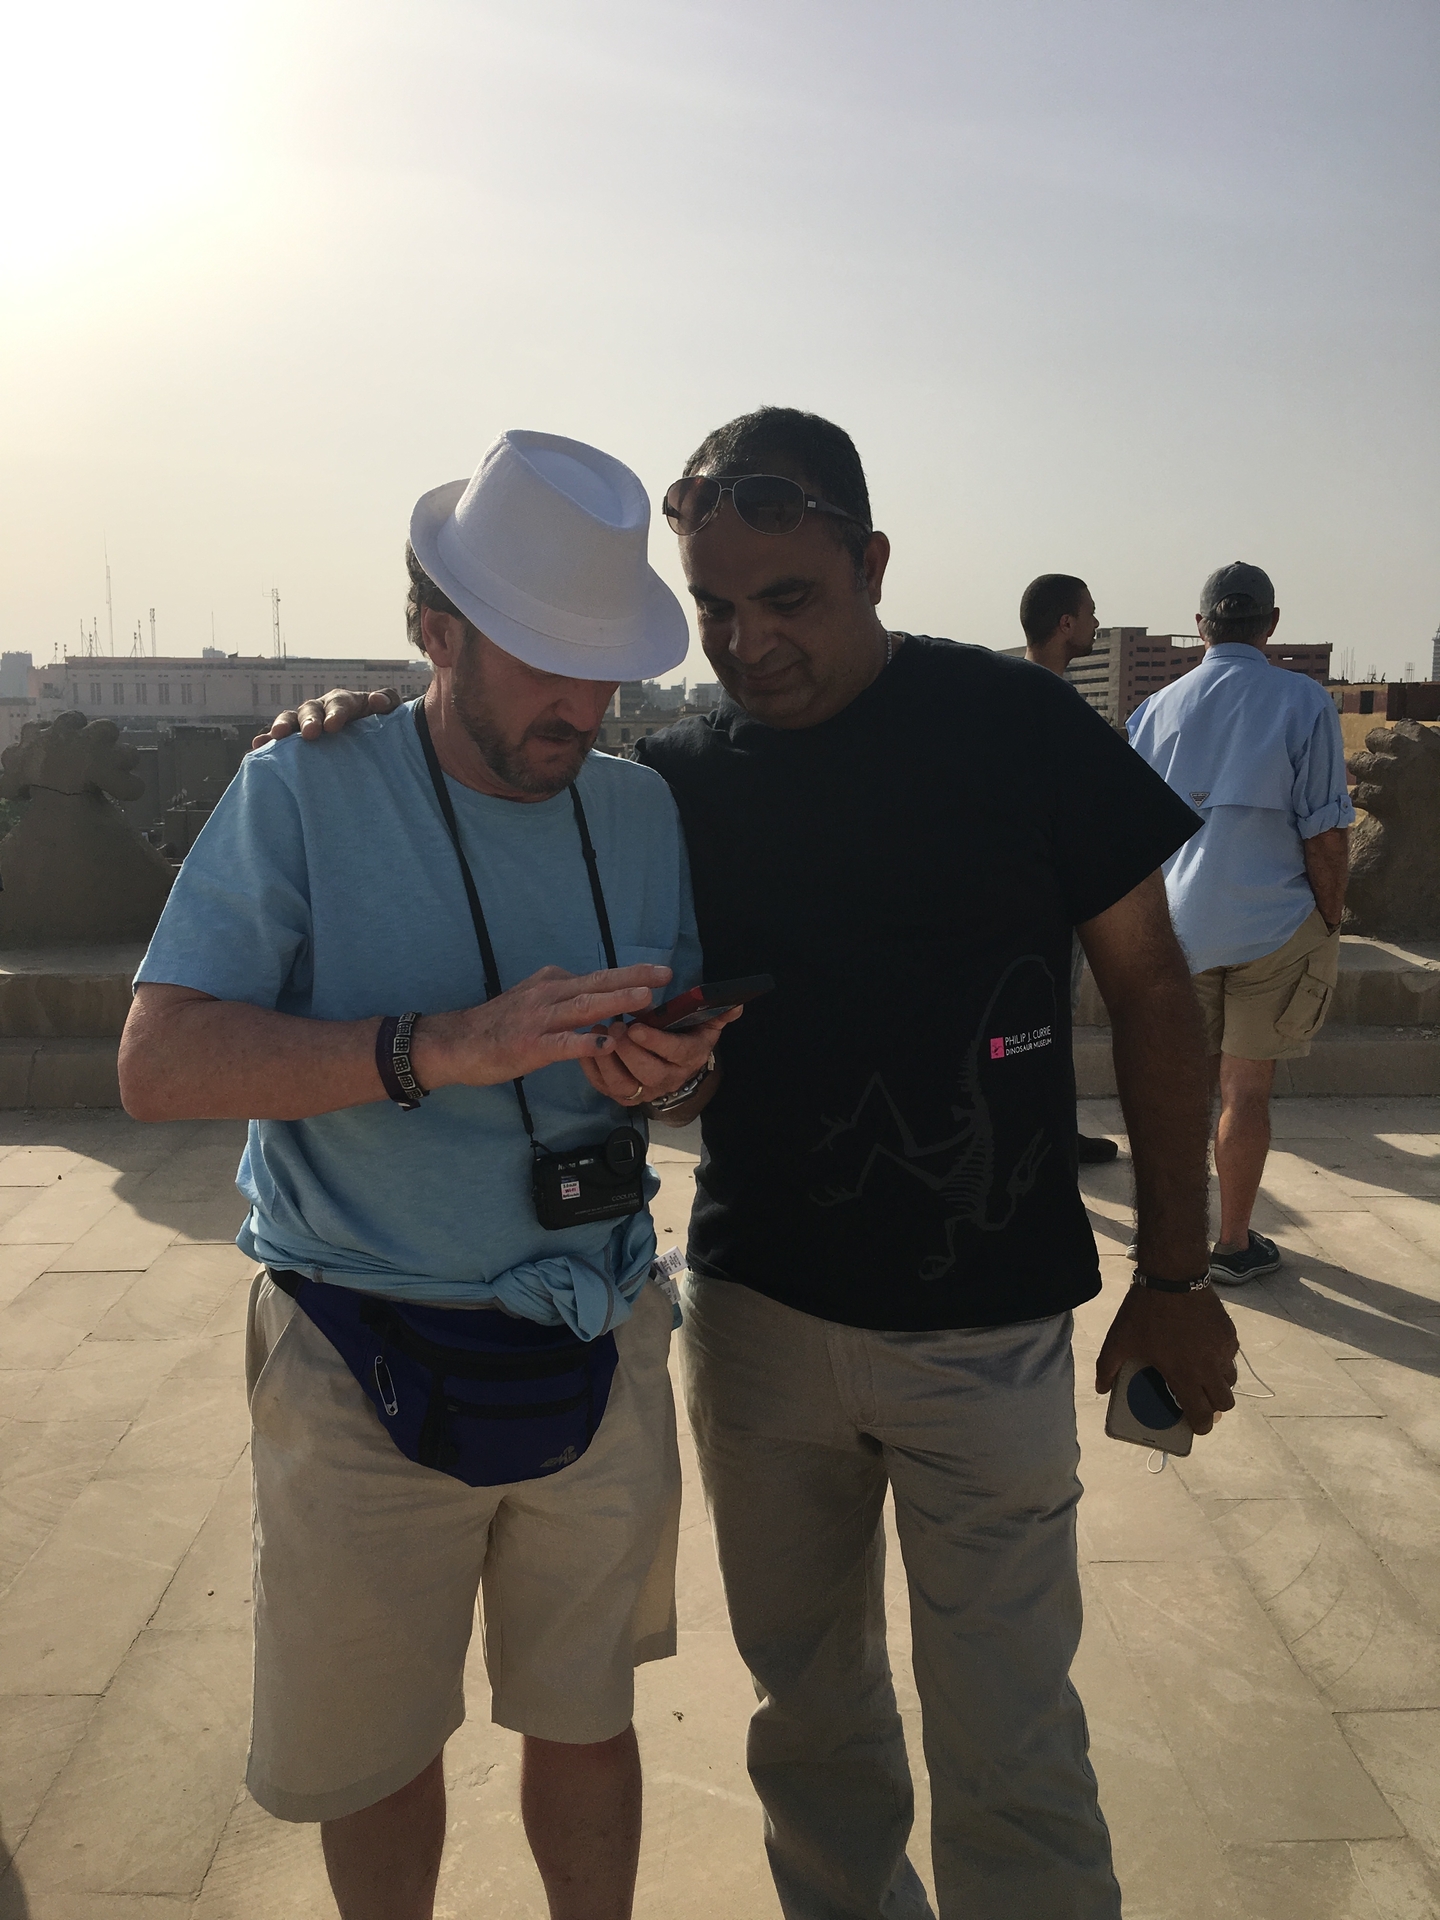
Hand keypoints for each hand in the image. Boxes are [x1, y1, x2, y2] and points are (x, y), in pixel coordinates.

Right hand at [252, 688, 398, 749]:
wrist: (370, 743)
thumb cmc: (379, 726)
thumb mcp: (389, 713)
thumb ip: (387, 703)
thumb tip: (377, 701)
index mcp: (343, 702)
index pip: (339, 703)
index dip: (336, 713)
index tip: (333, 727)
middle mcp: (320, 709)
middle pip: (310, 710)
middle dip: (308, 721)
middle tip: (309, 735)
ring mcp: (304, 724)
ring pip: (290, 720)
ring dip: (281, 728)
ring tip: (273, 738)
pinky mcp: (295, 741)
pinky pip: (279, 741)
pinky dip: (268, 743)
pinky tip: (257, 748)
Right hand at [409, 964, 670, 1089]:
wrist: (457, 1042)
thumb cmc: (498, 1025)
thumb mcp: (533, 999)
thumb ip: (564, 996)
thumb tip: (596, 994)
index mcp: (553, 982)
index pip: (598, 977)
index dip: (631, 977)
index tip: (659, 973)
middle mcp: (549, 994)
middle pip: (598, 983)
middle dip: (634, 978)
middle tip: (665, 974)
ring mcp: (540, 1020)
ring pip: (584, 1007)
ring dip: (616, 1001)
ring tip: (645, 999)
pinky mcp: (532, 1045)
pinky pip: (564, 1043)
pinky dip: (586, 1041)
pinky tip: (607, 1042)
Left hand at [578, 1006, 743, 1108]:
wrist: (675, 1066)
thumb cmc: (685, 1036)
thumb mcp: (704, 1024)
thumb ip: (718, 1013)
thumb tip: (736, 1004)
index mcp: (688, 1059)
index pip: (674, 1054)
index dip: (655, 1042)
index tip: (637, 1026)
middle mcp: (667, 1080)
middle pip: (647, 1073)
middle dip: (629, 1051)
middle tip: (614, 1027)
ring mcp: (643, 1091)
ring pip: (623, 1085)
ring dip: (607, 1061)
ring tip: (599, 1033)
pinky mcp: (622, 1094)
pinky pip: (603, 1086)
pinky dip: (592, 1069)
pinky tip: (586, 1046)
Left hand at [1094, 1285, 1237, 1435]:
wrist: (1173, 1276)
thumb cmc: (1144, 1312)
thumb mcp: (1119, 1340)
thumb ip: (1107, 1367)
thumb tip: (1101, 1388)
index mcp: (1185, 1375)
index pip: (1203, 1415)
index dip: (1200, 1426)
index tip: (1194, 1425)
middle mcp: (1209, 1367)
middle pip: (1225, 1403)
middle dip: (1214, 1407)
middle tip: (1198, 1399)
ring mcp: (1223, 1350)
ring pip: (1230, 1380)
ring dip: (1218, 1384)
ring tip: (1201, 1375)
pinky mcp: (1229, 1333)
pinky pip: (1230, 1356)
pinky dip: (1221, 1359)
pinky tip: (1204, 1349)